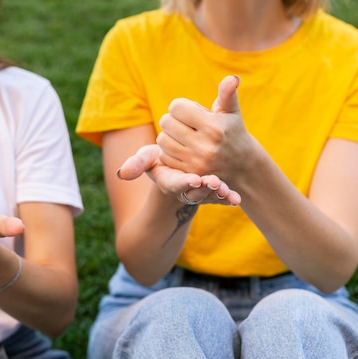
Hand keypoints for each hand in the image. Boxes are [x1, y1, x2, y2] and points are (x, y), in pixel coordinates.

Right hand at [118, 144, 240, 205]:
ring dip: (218, 195)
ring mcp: (198, 193)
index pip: (174, 183)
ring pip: (209, 196)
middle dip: (205, 190)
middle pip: (194, 192)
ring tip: (228, 192)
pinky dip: (228, 198)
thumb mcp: (147, 159)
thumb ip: (137, 164)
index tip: (194, 179)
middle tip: (215, 183)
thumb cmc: (159, 160)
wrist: (179, 165)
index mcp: (168, 181)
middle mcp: (184, 190)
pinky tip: (236, 199)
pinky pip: (220, 197)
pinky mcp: (212, 192)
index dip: (183, 182)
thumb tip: (121, 173)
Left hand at [156, 75, 256, 182]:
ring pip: (162, 140)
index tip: (189, 111)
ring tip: (182, 135)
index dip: (180, 106)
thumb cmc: (232, 132)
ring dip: (169, 135)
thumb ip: (228, 94)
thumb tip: (232, 78)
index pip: (176, 107)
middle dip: (173, 119)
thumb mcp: (231, 112)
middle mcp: (204, 146)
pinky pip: (164, 156)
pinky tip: (181, 149)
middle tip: (185, 124)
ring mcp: (195, 162)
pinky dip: (168, 151)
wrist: (241, 166)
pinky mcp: (188, 173)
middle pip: (166, 122)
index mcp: (214, 127)